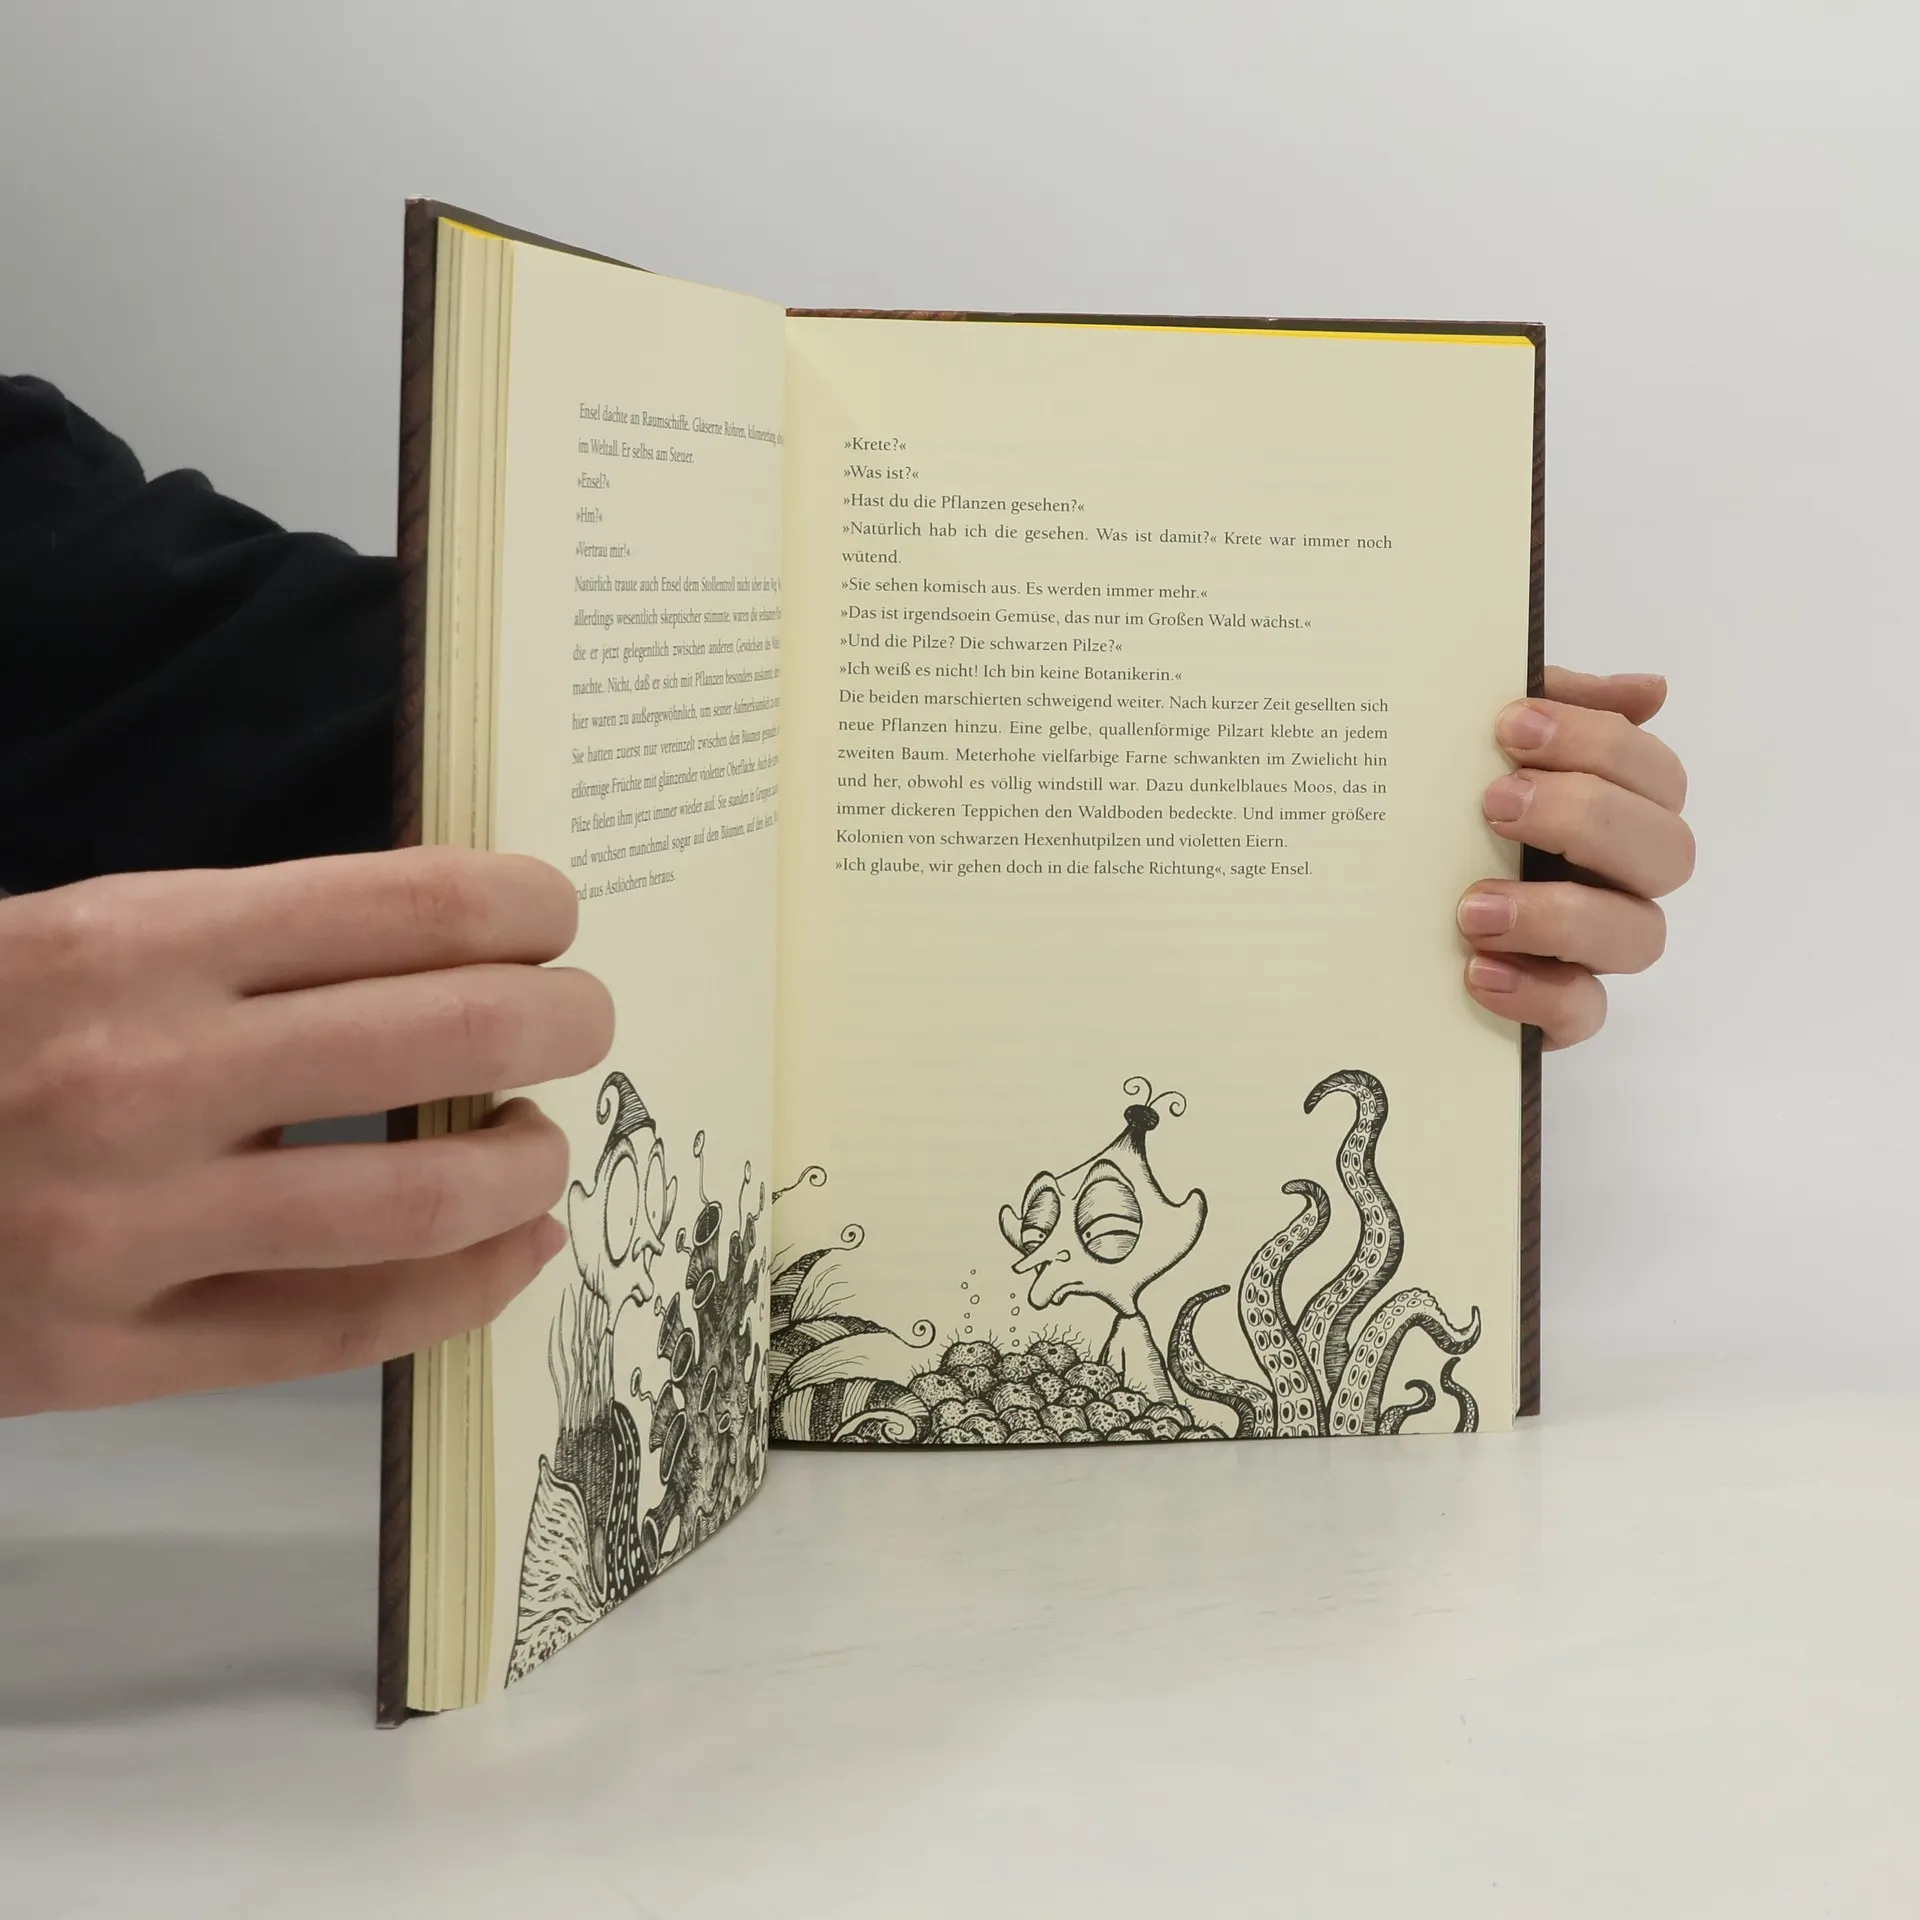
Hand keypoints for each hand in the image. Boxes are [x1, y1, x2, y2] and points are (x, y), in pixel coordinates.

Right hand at [0, 849, 612, 1413]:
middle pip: (452, 1034)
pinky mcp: (112, 1355)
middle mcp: (142, 1075)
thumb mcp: (73, 938)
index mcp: (130, 939)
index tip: (556, 916)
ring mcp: (129, 1229)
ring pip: (423, 1201)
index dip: (524, 907)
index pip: (408, 905)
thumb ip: (242, 945)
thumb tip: (449, 948)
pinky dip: (467, 1289)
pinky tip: (516, 1250)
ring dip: (529, 1163)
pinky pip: (346, 1331)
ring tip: (541, 1140)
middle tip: (584, 1020)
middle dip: (563, 1020)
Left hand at [1460, 667, 1692, 1048]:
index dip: (1599, 743)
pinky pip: (1582, 1012)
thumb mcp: (1482, 750)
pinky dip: (1537, 993)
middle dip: (1586, 816)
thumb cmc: (1450, 818)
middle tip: (1494, 803)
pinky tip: (1478, 971)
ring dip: (1561, 915)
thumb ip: (1553, 708)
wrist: (1372, 921)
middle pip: (1667, 851)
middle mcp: (1620, 880)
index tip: (1510, 725)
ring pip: (1640, 937)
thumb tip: (1648, 690)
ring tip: (1474, 907)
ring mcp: (1595, 950)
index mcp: (1616, 810)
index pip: (1656, 774)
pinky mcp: (1559, 1011)